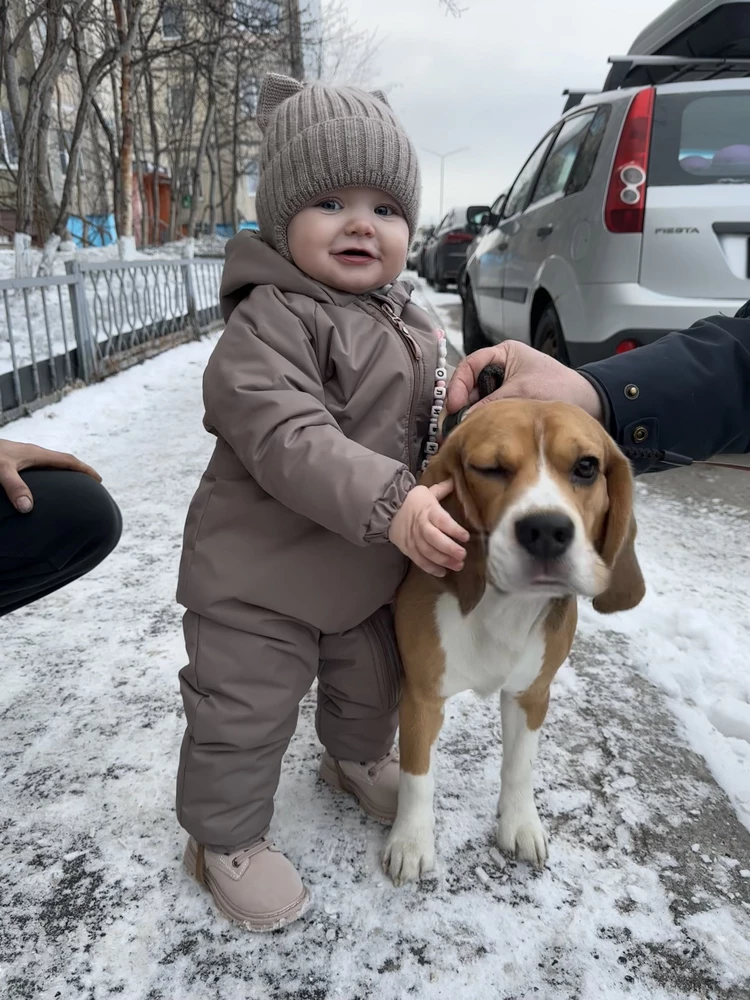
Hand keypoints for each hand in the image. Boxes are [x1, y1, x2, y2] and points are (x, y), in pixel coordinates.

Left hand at [0, 439, 100, 512]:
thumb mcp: (0, 472)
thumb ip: (15, 487)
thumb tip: (29, 508)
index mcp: (35, 454)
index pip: (67, 461)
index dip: (84, 470)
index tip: (98, 479)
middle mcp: (30, 453)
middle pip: (60, 461)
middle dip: (76, 471)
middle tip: (88, 484)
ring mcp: (20, 456)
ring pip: (47, 464)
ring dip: (60, 473)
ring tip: (67, 486)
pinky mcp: (11, 460)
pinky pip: (36, 468)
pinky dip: (45, 476)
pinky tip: (38, 486)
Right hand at [388, 480, 468, 576]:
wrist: (387, 509)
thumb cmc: (411, 500)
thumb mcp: (426, 492)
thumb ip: (441, 490)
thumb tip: (455, 480)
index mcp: (428, 510)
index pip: (442, 521)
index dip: (454, 530)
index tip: (466, 536)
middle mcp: (421, 526)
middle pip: (435, 539)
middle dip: (449, 548)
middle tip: (463, 555)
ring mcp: (413, 539)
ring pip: (428, 552)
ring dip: (443, 561)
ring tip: (458, 566)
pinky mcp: (408, 548)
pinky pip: (419, 560)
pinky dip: (430, 568)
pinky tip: (442, 572)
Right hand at [446, 341, 603, 421]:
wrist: (588, 403)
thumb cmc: (560, 387)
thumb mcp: (522, 392)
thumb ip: (491, 404)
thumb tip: (463, 419)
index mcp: (503, 354)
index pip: (469, 365)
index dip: (458, 385)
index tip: (455, 405)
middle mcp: (499, 369)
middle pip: (469, 385)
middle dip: (461, 405)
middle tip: (452, 425)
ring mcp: (503, 387)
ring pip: (476, 400)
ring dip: (469, 415)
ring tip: (462, 432)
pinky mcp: (508, 403)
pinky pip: (487, 411)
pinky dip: (481, 421)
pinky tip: (476, 432)